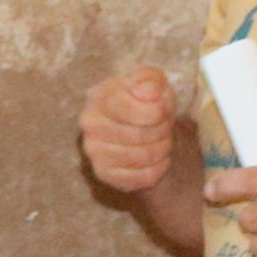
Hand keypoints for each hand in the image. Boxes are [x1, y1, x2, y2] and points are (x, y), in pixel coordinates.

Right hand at [81, 65, 186, 195]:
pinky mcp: (104, 174)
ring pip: (142, 156)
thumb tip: (149, 91)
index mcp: (100, 97)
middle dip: (162, 130)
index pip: (128, 108)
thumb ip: (151, 79)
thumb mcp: (152, 83)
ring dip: (162, 149)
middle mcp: (91, 124)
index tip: (162, 109)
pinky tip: (159, 160)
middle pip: (139, 134)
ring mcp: (94, 151)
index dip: (156, 111)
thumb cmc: (145, 102)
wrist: (139, 127)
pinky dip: (158, 169)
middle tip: (166, 126)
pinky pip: (141, 177)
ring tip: (162, 141)